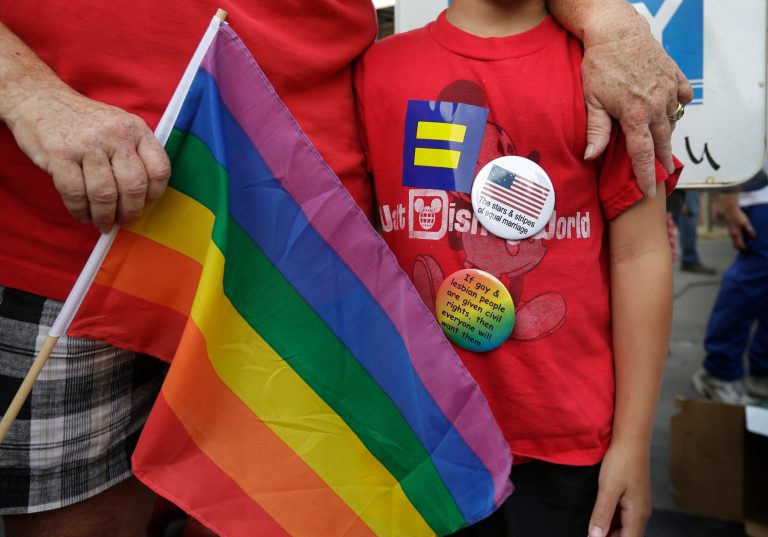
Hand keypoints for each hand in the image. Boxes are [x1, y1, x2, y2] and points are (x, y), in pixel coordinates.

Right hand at [5, 85, 170, 232]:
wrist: (39, 98)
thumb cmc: (85, 122)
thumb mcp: (119, 126)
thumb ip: (135, 154)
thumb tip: (143, 198)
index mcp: (136, 129)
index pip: (159, 169)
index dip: (154, 194)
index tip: (145, 204)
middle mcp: (115, 135)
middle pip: (133, 186)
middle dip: (130, 211)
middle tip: (123, 220)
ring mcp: (87, 144)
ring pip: (105, 194)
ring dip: (105, 216)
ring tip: (103, 223)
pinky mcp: (60, 154)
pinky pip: (75, 193)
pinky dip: (80, 210)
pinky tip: (82, 214)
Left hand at [580, 6, 692, 196]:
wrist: (617, 32)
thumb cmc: (599, 66)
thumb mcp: (591, 100)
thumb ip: (595, 131)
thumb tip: (591, 157)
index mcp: (635, 115)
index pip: (642, 155)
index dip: (646, 175)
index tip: (649, 192)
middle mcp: (656, 105)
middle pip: (662, 142)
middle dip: (662, 161)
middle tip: (662, 176)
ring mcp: (668, 90)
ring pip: (672, 120)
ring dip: (666, 133)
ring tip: (661, 144)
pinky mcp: (675, 76)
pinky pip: (683, 97)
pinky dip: (677, 105)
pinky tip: (668, 110)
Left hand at [588, 441, 650, 536]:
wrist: (631, 441)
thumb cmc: (621, 462)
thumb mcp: (607, 489)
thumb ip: (602, 515)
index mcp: (638, 515)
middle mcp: (641, 513)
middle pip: (627, 536)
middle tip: (590, 533)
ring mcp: (638, 505)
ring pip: (625, 527)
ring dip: (610, 530)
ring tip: (593, 526)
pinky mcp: (633, 497)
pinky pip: (623, 516)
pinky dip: (611, 520)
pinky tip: (598, 515)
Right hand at [723, 193, 754, 250]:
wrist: (730, 211)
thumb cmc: (738, 216)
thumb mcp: (746, 223)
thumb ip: (749, 230)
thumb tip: (753, 237)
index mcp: (736, 234)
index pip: (740, 245)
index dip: (744, 249)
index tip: (749, 251)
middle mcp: (732, 235)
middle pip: (735, 245)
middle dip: (740, 249)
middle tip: (746, 251)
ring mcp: (730, 233)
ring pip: (734, 242)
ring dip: (738, 245)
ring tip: (744, 246)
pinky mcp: (730, 230)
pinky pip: (733, 238)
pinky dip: (737, 241)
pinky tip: (741, 239)